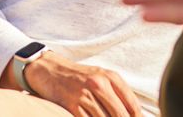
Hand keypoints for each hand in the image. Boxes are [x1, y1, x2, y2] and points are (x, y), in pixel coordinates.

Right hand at [23, 53, 142, 116]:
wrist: (50, 70)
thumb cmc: (79, 77)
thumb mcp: (100, 77)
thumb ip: (117, 93)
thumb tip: (132, 114)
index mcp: (111, 77)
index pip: (132, 105)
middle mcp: (99, 84)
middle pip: (120, 115)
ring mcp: (85, 95)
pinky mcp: (72, 105)